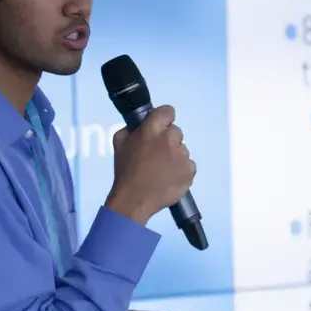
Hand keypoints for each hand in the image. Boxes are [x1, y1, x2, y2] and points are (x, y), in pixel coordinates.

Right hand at [105, 105, 195, 224]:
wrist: (135, 199)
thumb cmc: (126, 171)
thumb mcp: (119, 143)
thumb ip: (130, 129)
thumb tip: (139, 126)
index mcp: (152, 129)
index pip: (168, 111)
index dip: (164, 119)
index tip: (159, 127)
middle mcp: (170, 138)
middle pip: (176, 131)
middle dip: (168, 140)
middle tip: (157, 154)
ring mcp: (182, 154)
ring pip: (182, 150)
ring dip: (174, 156)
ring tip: (162, 170)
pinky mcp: (190, 170)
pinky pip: (188, 165)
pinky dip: (181, 170)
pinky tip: (169, 178)